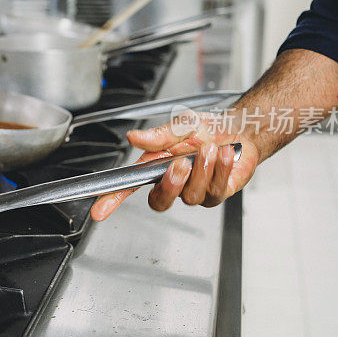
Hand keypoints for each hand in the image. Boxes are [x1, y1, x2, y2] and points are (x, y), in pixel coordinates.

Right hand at [90, 111, 260, 220]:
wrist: (238, 130)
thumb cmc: (206, 129)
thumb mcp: (180, 125)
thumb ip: (158, 135)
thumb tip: (133, 137)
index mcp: (155, 166)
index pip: (129, 186)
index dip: (112, 200)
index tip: (99, 211)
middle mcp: (172, 182)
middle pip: (159, 201)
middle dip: (170, 185)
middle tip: (181, 163)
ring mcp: (193, 192)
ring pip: (190, 195)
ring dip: (202, 169)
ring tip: (211, 148)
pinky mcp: (215, 195)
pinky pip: (214, 190)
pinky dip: (220, 169)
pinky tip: (225, 154)